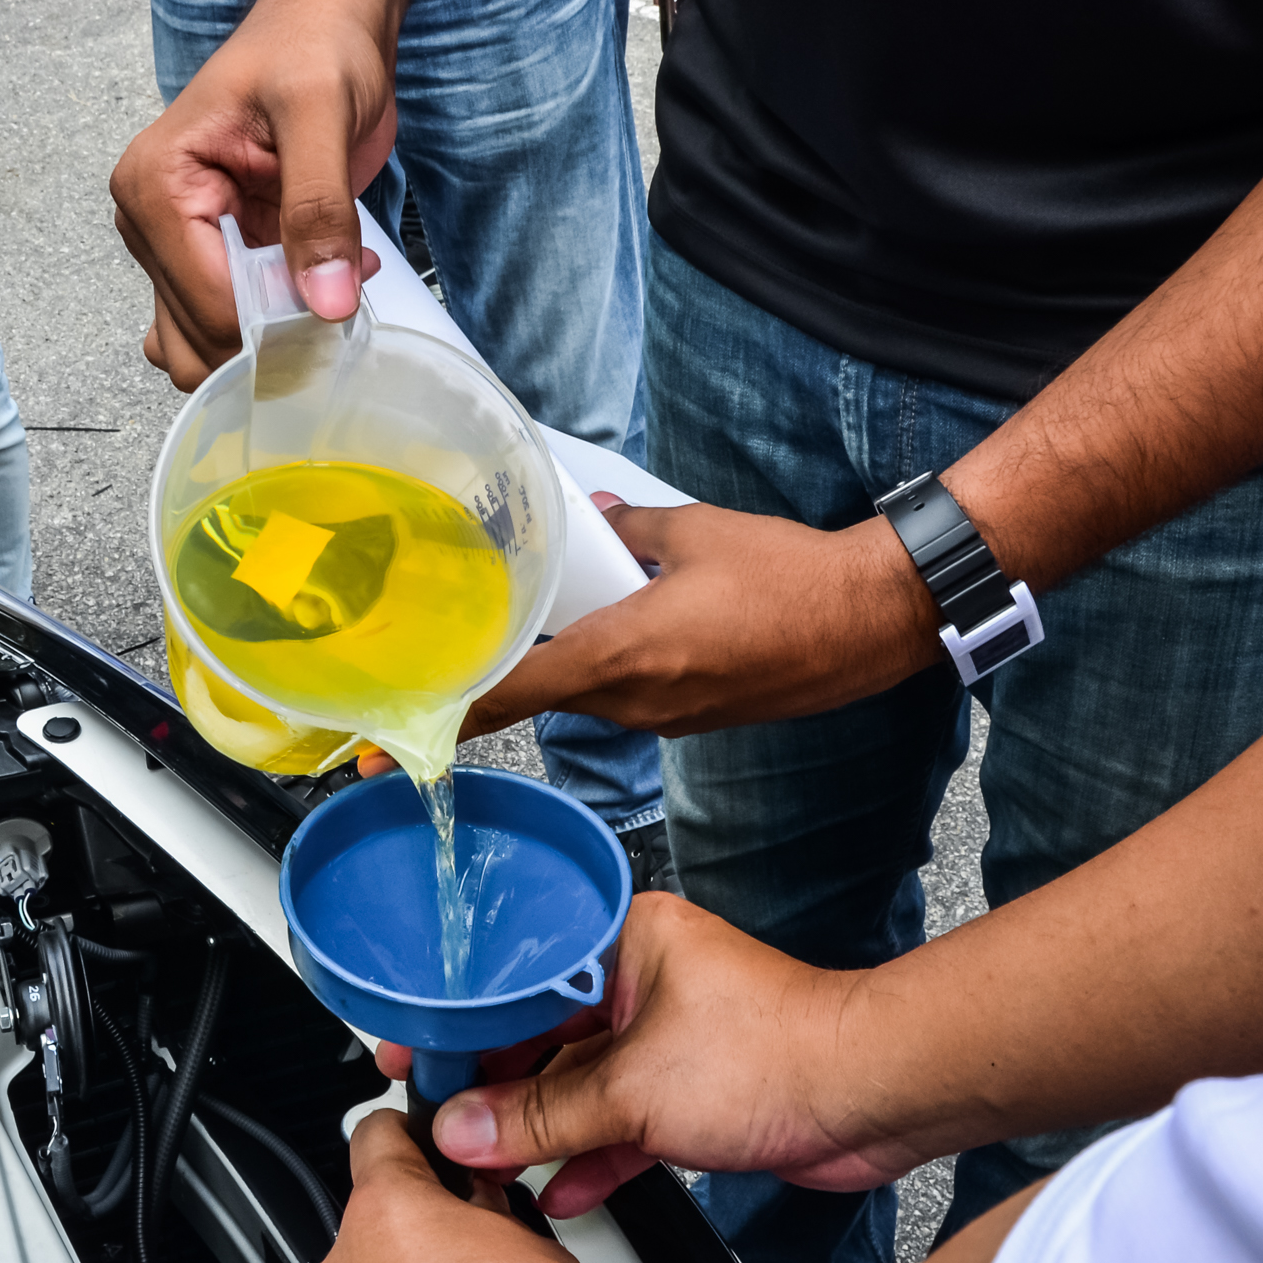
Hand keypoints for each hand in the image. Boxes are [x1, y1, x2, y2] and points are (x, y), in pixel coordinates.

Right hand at [109, 0, 401, 390]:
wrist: (326, 25)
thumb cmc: (313, 46)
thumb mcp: (321, 112)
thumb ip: (319, 207)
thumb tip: (326, 301)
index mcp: (156, 186)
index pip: (207, 302)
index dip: (275, 322)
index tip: (334, 306)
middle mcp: (151, 222)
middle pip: (203, 334)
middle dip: (274, 334)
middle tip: (338, 297)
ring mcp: (178, 244)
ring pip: (206, 345)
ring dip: (273, 338)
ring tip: (328, 285)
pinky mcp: (212, 255)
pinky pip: (229, 324)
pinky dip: (275, 326)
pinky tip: (318, 283)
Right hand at [378, 894, 936, 1215]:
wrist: (878, 1096)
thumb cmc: (785, 1051)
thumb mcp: (634, 1086)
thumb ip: (542, 1115)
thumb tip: (467, 1127)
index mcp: (625, 941)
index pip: (517, 973)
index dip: (461, 1016)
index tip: (416, 1049)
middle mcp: (644, 981)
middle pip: (543, 1033)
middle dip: (494, 1084)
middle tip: (441, 1117)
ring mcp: (669, 1040)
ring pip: (580, 1085)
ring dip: (539, 1128)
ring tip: (485, 1162)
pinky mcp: (694, 1094)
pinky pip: (620, 1123)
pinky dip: (590, 1155)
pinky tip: (557, 1189)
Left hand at [461, 494, 945, 739]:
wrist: (870, 622)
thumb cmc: (787, 576)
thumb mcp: (697, 531)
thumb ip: (637, 528)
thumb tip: (606, 519)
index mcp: (620, 657)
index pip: (510, 697)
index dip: (448, 717)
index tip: (392, 743)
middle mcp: (634, 703)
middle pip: (539, 699)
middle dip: (495, 682)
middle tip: (446, 662)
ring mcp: (666, 719)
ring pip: (585, 697)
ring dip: (558, 671)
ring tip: (530, 633)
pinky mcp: (695, 718)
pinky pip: (629, 699)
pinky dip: (606, 675)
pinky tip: (611, 634)